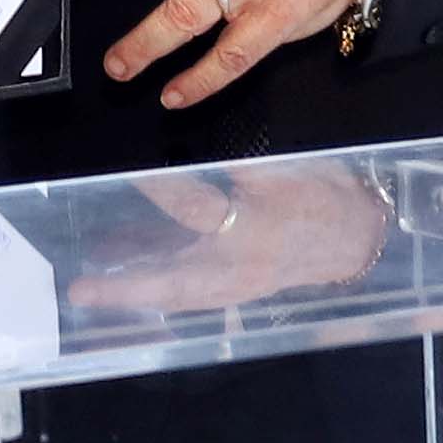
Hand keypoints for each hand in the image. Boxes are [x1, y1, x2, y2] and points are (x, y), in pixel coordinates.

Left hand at [57, 165, 393, 315]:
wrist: (361, 235)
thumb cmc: (322, 192)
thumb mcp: (285, 166)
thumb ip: (237, 163)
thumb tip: (187, 145)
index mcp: (255, 227)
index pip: (195, 208)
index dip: (157, 191)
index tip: (120, 180)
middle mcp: (242, 265)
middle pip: (176, 282)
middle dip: (127, 289)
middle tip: (82, 293)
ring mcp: (241, 285)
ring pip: (179, 296)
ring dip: (135, 297)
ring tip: (89, 290)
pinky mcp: (241, 291)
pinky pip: (194, 297)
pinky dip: (160, 294)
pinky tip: (129, 282)